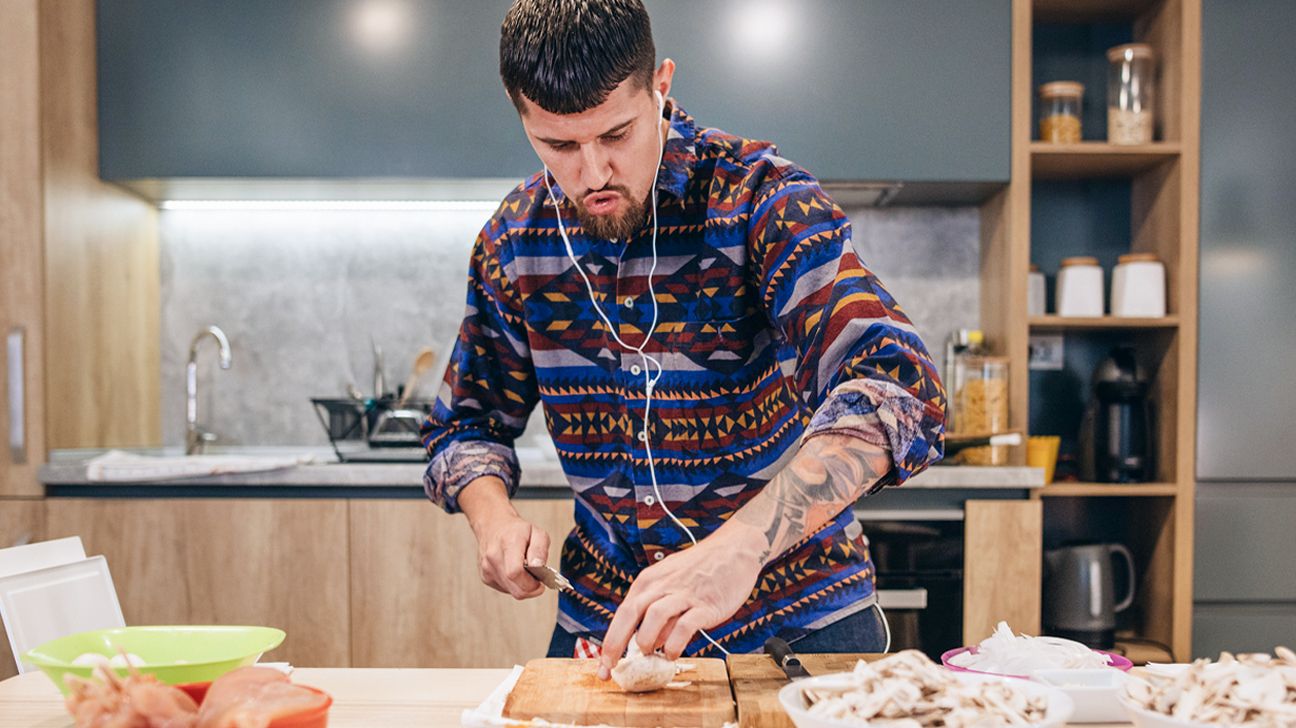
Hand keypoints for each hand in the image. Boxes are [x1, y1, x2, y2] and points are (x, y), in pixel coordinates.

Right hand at [460, 477, 550, 599]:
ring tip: (526, 571)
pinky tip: (515, 572)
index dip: (531, 583)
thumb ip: (540, 550)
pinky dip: (514, 585)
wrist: (493, 526)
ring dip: (522, 586)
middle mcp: (493, 557)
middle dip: (530, 588)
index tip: (541, 581)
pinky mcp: (485, 577)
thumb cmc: (516, 530)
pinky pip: (505, 589)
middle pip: (515, 588)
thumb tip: (539, 567)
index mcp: (508, 543)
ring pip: (511, 591)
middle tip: (537, 579)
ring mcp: (487, 569)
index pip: (515, 572)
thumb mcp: (537, 532)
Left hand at [597, 533, 763, 678]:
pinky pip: (684, 626)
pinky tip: (673, 653)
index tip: (603, 665)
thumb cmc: (700, 570)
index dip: (610, 641)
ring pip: (654, 617)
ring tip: (649, 654)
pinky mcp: (705, 605)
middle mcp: (661, 586)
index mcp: (649, 581)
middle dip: (615, 644)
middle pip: (630, 614)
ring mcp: (683, 594)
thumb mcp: (670, 583)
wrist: (734, 550)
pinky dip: (674, 643)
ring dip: (646, 640)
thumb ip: (657, 612)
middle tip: (610, 668)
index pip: (622, 613)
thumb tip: (646, 643)